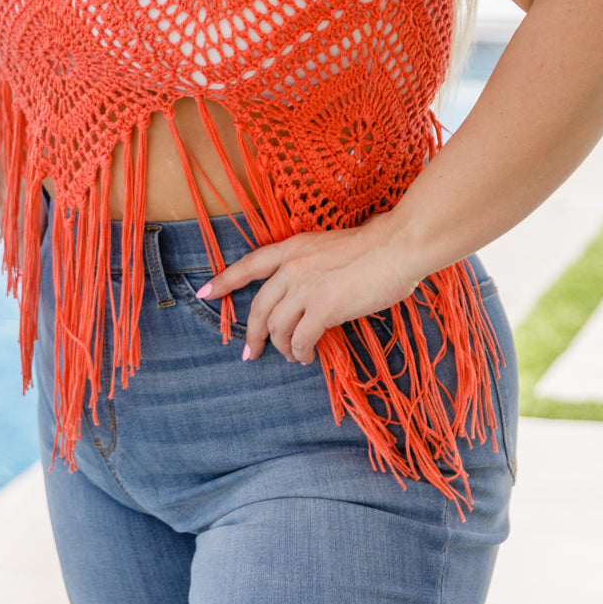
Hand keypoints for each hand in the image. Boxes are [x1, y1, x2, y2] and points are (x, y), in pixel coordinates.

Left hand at [197, 217, 426, 364]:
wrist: (397, 246)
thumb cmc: (375, 247)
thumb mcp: (330, 248)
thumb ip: (312, 268)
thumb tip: (309, 296)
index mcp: (292, 248)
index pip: (249, 265)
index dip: (224, 281)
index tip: (205, 294)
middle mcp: (292, 267)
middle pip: (259, 307)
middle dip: (253, 333)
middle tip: (250, 353)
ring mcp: (305, 288)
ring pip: (278, 327)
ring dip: (282, 347)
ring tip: (294, 357)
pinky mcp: (323, 308)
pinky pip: (301, 340)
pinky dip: (301, 353)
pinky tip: (307, 357)